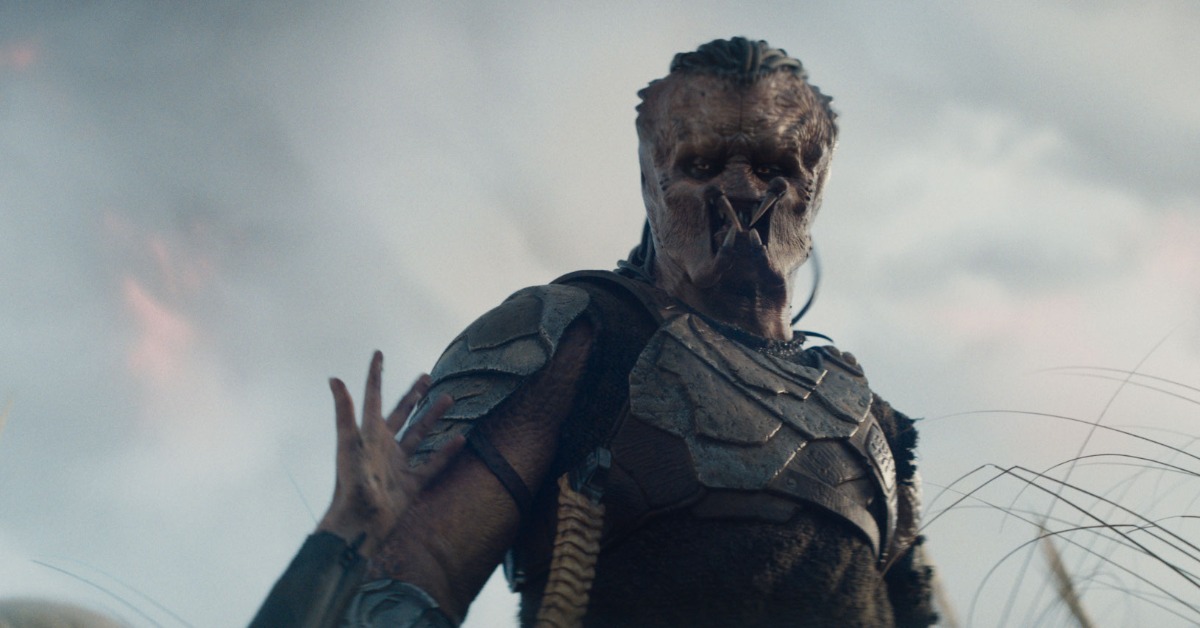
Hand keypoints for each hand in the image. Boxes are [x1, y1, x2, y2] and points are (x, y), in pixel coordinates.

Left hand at [316, 351, 463, 555]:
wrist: (359, 522)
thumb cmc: (351, 483)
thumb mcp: (350, 443)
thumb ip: (345, 412)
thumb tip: (334, 378)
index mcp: (368, 434)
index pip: (373, 397)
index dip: (375, 376)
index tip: (378, 354)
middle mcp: (383, 446)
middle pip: (401, 414)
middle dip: (413, 395)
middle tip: (426, 376)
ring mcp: (398, 465)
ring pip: (419, 435)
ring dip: (433, 416)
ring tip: (449, 398)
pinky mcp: (410, 484)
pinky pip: (432, 465)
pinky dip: (446, 453)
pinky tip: (461, 439)